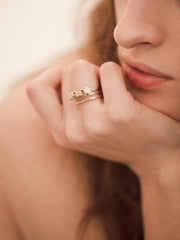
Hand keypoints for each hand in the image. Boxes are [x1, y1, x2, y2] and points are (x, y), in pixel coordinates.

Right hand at [25, 60, 179, 178]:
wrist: (157, 158)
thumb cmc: (122, 135)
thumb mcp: (86, 128)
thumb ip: (66, 105)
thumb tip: (60, 70)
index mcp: (60, 134)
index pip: (34, 89)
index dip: (53, 75)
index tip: (76, 80)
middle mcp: (71, 132)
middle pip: (65, 71)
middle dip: (85, 72)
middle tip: (104, 90)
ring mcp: (93, 125)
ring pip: (80, 67)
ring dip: (100, 72)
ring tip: (114, 92)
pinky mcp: (119, 114)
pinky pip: (109, 70)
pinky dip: (118, 73)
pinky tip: (128, 92)